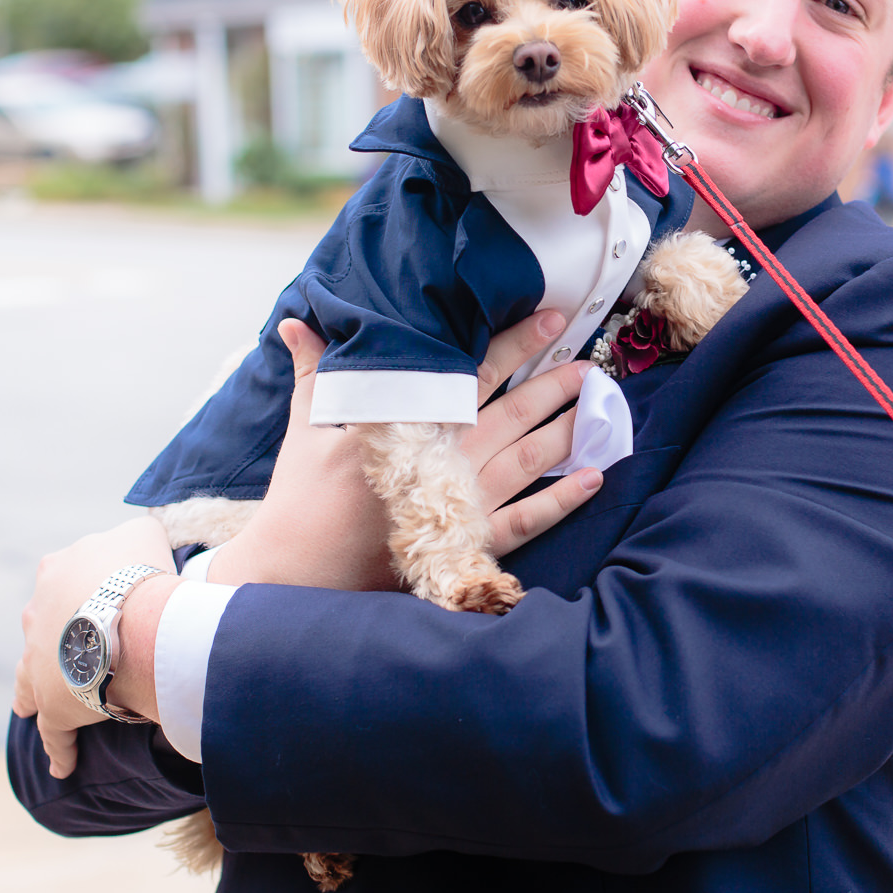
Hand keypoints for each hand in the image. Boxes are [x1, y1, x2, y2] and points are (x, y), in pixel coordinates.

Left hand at [12, 516, 173, 778]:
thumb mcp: (141, 533)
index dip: (73, 594)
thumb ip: (136, 533)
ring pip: (29, 681)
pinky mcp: (53, 705)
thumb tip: (142, 534)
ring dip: (34, 694)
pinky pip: (55, 733)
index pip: (59, 583)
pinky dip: (59, 749)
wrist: (130, 618)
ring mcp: (38, 662)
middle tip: (62, 657)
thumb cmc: (139, 573)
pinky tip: (62, 767)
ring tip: (33, 708)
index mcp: (56, 572)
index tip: (88, 604)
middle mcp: (37, 615)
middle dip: (47, 642)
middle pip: (38, 630)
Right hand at [208, 309, 606, 588]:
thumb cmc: (300, 498)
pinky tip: (592, 479)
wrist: (296, 571)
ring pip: (526, 460)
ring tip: (597, 406)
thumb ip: (313, 372)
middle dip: (552, 384)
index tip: (551, 321)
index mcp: (408, 425)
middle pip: (511, 413)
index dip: (515, 346)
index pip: (473, 375)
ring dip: (565, 431)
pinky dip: (560, 502)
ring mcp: (459, 505)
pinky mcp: (465, 544)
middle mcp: (442, 462)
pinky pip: (523, 523)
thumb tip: (295, 324)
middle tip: (588, 360)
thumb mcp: (305, 427)